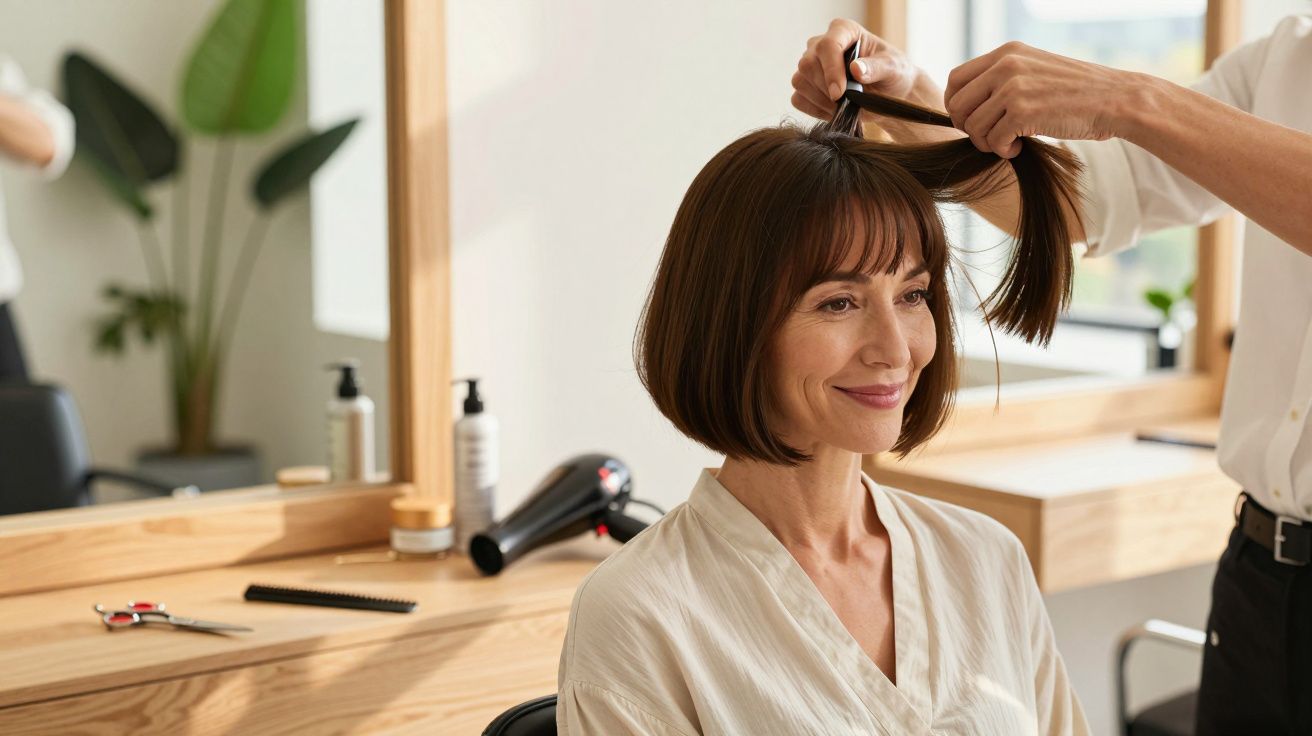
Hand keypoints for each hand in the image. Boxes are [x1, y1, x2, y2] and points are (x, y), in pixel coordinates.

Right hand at [791, 18, 928, 121]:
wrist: (888, 94)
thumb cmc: (892, 74)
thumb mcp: (893, 68)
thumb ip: (876, 67)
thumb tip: (856, 69)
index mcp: (844, 31)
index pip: (827, 45)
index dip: (831, 70)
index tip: (840, 93)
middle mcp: (822, 44)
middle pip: (807, 64)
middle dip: (825, 88)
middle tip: (846, 102)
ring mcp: (811, 65)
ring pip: (800, 81)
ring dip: (821, 100)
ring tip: (844, 106)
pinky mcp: (806, 86)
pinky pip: (798, 99)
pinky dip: (815, 109)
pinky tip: (834, 110)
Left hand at [944, 42, 1139, 157]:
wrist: (1115, 100)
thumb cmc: (1076, 93)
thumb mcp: (1035, 71)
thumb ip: (1002, 79)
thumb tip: (965, 104)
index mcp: (1007, 53)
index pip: (956, 79)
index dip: (956, 105)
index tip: (971, 121)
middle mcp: (1006, 65)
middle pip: (958, 104)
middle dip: (968, 128)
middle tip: (990, 137)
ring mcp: (1013, 87)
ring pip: (973, 126)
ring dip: (986, 143)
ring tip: (1009, 143)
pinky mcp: (1023, 111)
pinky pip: (993, 140)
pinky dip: (1003, 151)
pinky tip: (1019, 148)